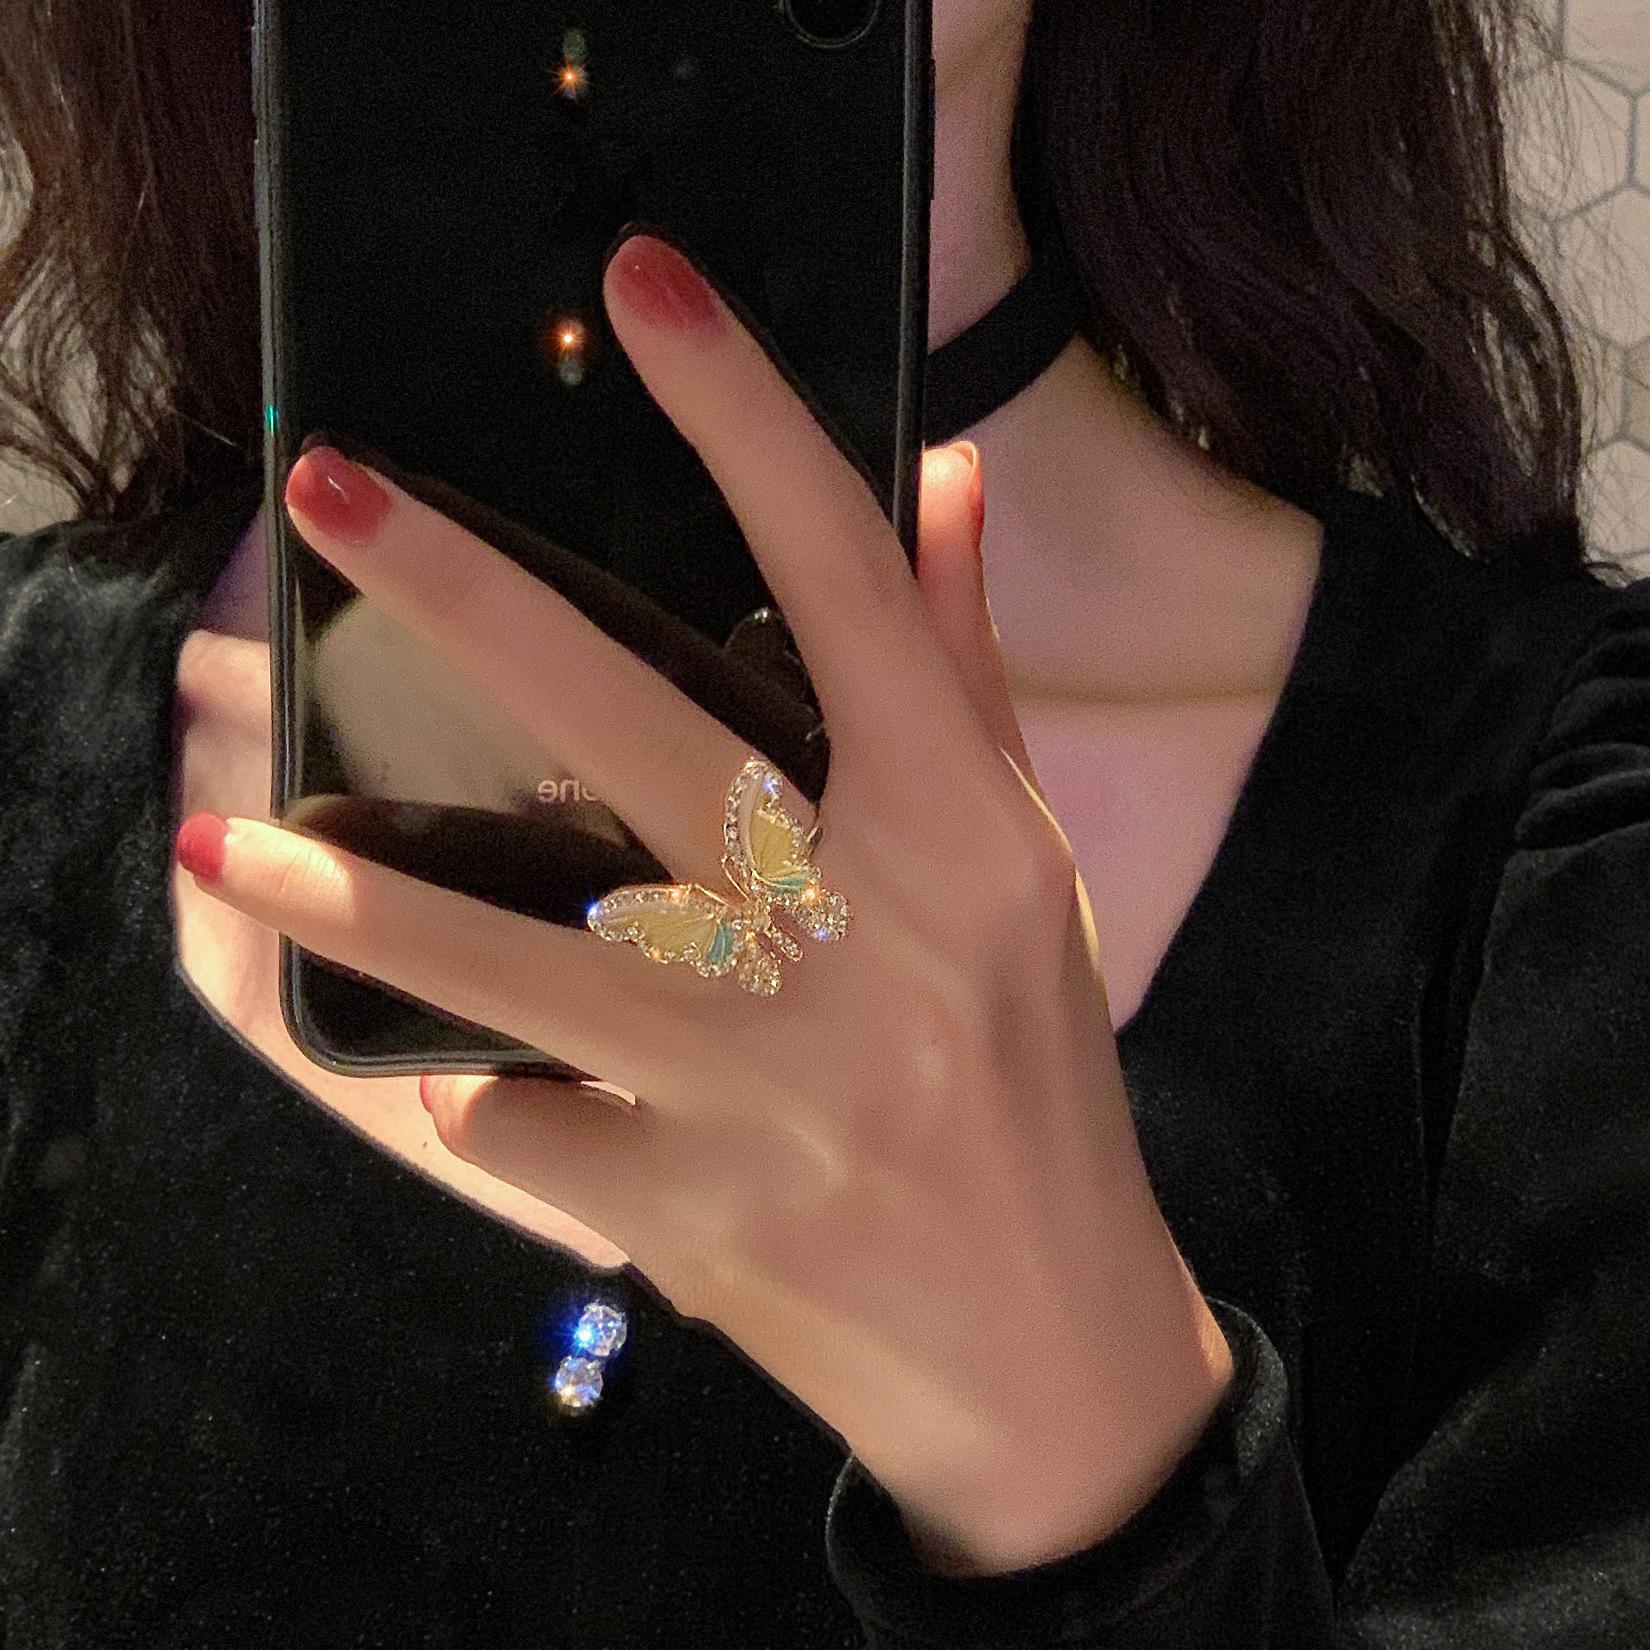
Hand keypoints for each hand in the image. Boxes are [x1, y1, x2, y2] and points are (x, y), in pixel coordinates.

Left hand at [177, 232, 1233, 1577]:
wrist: (1043, 1338)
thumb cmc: (1034, 1074)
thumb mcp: (1022, 868)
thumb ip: (965, 669)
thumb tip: (941, 476)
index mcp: (958, 830)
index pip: (848, 579)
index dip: (747, 416)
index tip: (646, 288)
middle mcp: (862, 933)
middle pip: (636, 723)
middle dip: (472, 595)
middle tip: (331, 492)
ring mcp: (766, 1078)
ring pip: (521, 951)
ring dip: (367, 887)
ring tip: (233, 829)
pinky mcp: (689, 1205)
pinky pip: (529, 1124)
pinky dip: (492, 1096)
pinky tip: (478, 1085)